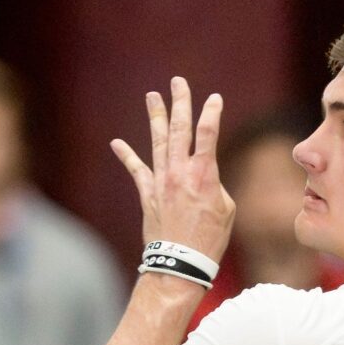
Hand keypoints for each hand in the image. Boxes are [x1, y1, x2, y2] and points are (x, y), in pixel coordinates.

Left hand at [111, 77, 234, 261]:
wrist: (181, 262)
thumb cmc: (210, 238)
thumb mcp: (226, 209)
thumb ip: (214, 186)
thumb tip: (202, 178)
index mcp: (204, 174)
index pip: (208, 133)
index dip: (212, 112)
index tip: (214, 98)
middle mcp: (180, 172)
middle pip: (180, 129)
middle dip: (180, 103)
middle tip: (178, 82)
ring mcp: (161, 181)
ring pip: (158, 141)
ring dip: (156, 117)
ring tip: (152, 96)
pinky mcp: (148, 194)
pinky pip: (136, 170)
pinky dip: (126, 155)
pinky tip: (117, 142)